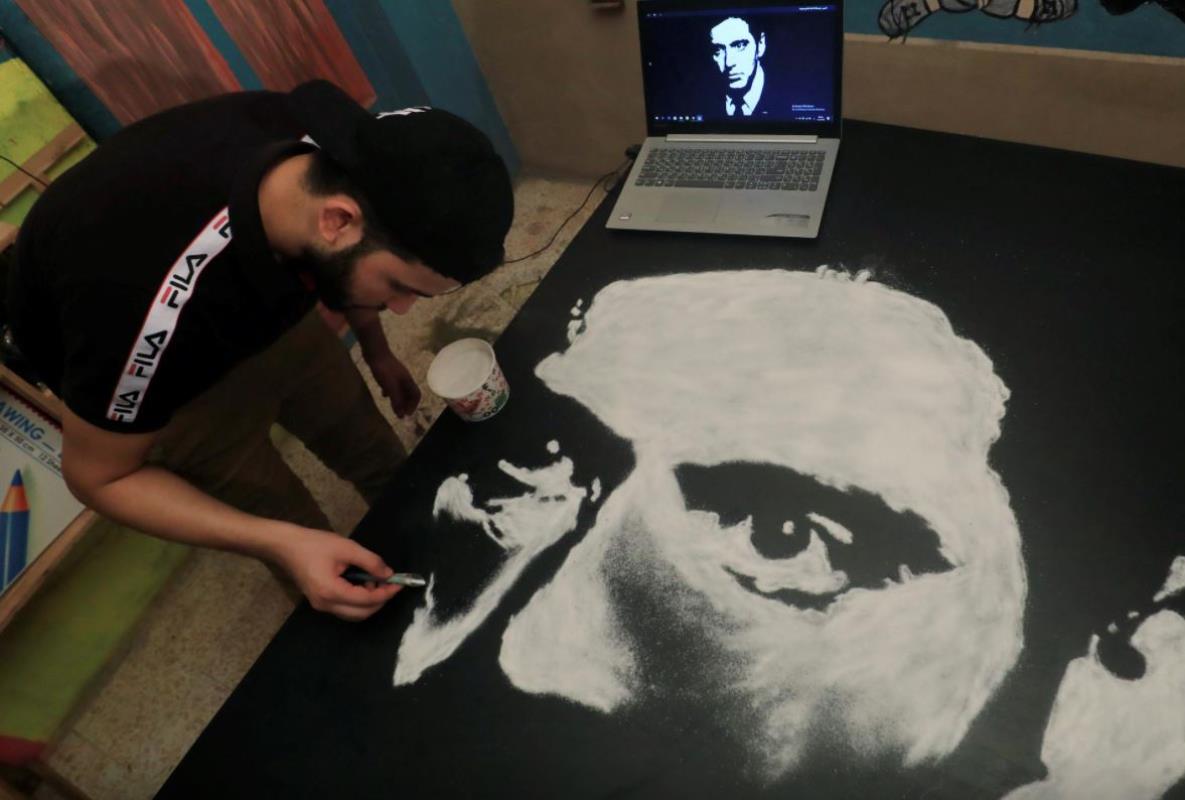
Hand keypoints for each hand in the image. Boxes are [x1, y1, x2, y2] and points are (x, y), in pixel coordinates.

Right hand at [274, 528, 401, 620]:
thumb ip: (370, 561)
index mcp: (331, 592)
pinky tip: (362, 583)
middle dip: (380, 601)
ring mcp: (321, 606)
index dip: (386, 593)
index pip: (366, 600)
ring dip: (369, 602)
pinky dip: (358, 600)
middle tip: (390, 584)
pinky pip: (345, 608)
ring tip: (375, 581)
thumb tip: (389, 574)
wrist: (286, 546)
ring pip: (354, 614)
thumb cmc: (314, 544)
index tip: (399, 584)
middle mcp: (326, 605)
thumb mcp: (346, 548)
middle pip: (362, 614)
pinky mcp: (320, 602)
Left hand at [367, 351, 421, 417]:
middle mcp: (404, 378)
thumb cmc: (384, 369)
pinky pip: (392, 385)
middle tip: (399, 414)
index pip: (416, 395)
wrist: (374, 351)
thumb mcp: (390, 387)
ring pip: (401, 389)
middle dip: (406, 404)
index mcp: (408, 380)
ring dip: (398, 399)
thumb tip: (401, 415)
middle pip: (409, 393)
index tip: (406, 415)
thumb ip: (396, 400)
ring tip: (393, 407)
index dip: (413, 405)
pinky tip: (383, 394)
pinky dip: (390, 392)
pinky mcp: (388, 372)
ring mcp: (396, 374)